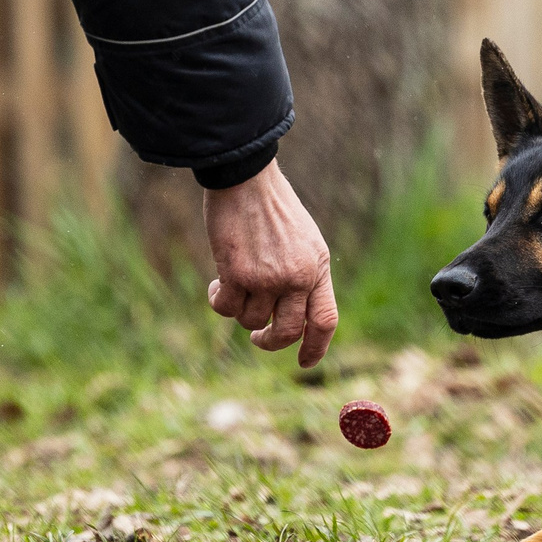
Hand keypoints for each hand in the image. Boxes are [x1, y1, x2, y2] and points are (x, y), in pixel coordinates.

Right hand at [204, 161, 336, 366]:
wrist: (247, 178)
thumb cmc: (272, 206)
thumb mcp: (304, 239)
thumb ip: (304, 274)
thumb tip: (293, 314)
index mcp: (317, 267)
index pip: (325, 320)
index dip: (316, 347)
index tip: (304, 362)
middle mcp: (296, 277)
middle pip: (287, 332)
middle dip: (269, 342)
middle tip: (257, 338)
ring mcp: (267, 278)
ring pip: (251, 320)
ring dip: (240, 309)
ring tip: (234, 284)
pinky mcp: (237, 274)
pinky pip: (226, 308)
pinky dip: (217, 301)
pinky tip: (216, 284)